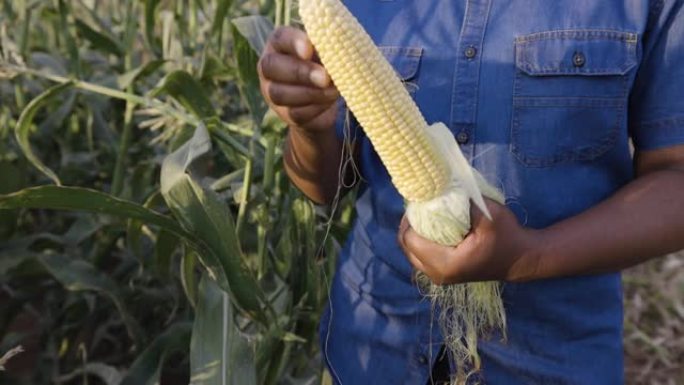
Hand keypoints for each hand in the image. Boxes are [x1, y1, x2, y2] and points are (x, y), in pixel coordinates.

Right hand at [258, 26, 339, 134]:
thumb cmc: (325, 61)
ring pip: (279, 94)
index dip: (293, 43)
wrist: (324, 93)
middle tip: (325, 77)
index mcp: (279, 43)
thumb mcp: (326, 50)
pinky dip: (315, 108)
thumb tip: (339, 54)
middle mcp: (269, 66)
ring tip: (333, 91)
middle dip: (300, 72)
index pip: (280, 38)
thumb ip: (327, 48)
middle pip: (272, 67)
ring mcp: (272, 91)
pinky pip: (294, 113)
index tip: (309, 49)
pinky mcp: (285, 113)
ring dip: (310, 93)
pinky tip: (329, 101)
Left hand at [398, 199, 541, 284]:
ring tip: (423, 215)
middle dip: (409, 226)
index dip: (409, 219)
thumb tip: (439, 187)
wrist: (521, 258)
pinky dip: (422, 241)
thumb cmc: (507, 235)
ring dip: (414, 234)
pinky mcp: (444, 274)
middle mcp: (438, 274)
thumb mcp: (488, 215)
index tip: (418, 202)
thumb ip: (462, 203)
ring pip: (412, 253)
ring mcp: (440, 276)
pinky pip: (421, 256)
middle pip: (406, 248)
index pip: (410, 240)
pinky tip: (431, 227)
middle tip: (417, 207)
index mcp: (446, 263)